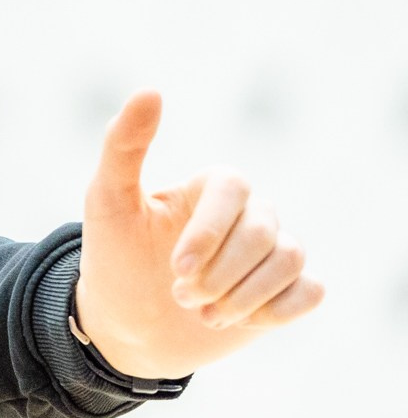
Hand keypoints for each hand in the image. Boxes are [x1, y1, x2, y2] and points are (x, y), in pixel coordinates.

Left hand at [74, 90, 322, 379]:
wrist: (126, 326)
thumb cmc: (115, 258)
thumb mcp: (106, 202)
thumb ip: (124, 146)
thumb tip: (150, 91)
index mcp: (213, 187)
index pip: (235, 189)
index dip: (210, 231)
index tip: (177, 268)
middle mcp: (250, 213)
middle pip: (264, 232)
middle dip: (219, 274)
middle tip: (180, 295)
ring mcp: (272, 252)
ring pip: (291, 260)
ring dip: (242, 297)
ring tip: (203, 313)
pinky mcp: (287, 291)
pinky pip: (311, 292)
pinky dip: (276, 311)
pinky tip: (238, 321)